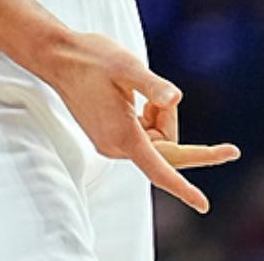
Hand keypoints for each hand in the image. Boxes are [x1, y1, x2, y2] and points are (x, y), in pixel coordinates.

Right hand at [36, 31, 224, 212]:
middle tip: (156, 93)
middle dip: (168, 119)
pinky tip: (131, 97)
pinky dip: (148, 118)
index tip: (203, 205)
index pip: (160, 170)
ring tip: (138, 90)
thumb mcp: (128, 66)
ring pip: (156, 140)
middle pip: (166, 148)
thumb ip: (153, 85)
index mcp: (123, 135)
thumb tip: (176, 98)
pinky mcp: (110, 137)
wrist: (60, 58)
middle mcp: (116, 147)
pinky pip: (144, 136)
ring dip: (158, 116)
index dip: (184, 189)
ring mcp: (111, 144)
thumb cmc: (93, 59)